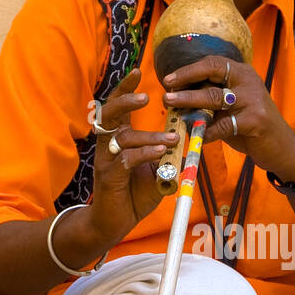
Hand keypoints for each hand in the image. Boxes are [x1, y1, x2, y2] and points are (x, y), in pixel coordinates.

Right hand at [84, 68, 179, 246]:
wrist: (114, 223)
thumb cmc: (133, 195)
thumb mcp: (156, 171)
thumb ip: (167, 155)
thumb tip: (189, 141)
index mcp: (117, 138)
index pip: (117, 106)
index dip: (125, 88)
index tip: (138, 71)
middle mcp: (107, 145)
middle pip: (109, 112)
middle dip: (125, 99)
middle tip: (146, 95)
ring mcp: (105, 160)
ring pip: (122, 137)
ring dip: (149, 134)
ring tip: (172, 137)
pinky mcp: (108, 177)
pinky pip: (125, 159)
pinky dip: (144, 154)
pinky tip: (160, 153)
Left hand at [163, 56, 294, 179]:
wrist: (283, 149)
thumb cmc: (252, 128)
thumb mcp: (232, 108)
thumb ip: (211, 101)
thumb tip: (178, 99)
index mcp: (242, 73)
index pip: (212, 63)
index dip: (188, 70)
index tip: (168, 80)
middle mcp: (248, 81)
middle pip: (212, 73)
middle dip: (185, 82)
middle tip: (166, 94)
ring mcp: (253, 100)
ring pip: (214, 97)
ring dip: (190, 101)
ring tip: (173, 108)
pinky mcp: (255, 121)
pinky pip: (222, 125)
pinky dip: (206, 132)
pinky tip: (196, 137)